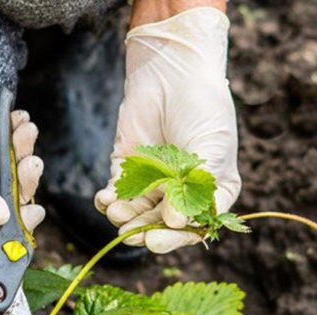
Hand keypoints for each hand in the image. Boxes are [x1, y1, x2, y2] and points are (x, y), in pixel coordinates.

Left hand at [94, 7, 239, 253]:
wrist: (173, 72)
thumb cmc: (202, 109)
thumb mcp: (212, 149)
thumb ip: (195, 188)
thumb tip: (175, 223)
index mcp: (210, 193)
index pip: (194, 227)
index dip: (176, 238)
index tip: (157, 241)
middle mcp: (181, 193)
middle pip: (162, 225)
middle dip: (146, 231)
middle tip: (132, 235)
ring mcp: (153, 182)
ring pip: (137, 213)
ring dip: (125, 218)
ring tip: (117, 213)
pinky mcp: (127, 169)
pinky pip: (116, 194)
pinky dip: (108, 201)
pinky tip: (104, 200)